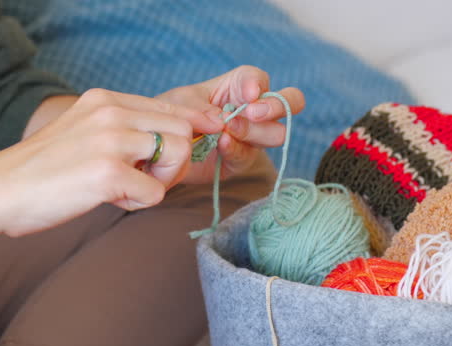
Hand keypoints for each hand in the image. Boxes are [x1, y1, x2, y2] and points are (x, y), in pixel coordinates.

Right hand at [0, 88, 221, 236]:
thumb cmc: (38, 172)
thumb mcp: (81, 132)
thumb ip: (119, 129)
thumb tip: (170, 141)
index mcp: (104, 99)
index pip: (170, 105)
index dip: (194, 126)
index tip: (207, 138)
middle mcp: (111, 112)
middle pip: (183, 128)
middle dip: (174, 161)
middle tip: (145, 180)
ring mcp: (110, 141)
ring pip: (178, 155)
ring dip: (159, 181)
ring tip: (123, 189)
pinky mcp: (108, 173)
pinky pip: (155, 193)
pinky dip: (137, 203)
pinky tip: (107, 200)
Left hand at [156, 66, 304, 182]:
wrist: (161, 145)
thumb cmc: (173, 115)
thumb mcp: (181, 102)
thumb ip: (202, 108)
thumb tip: (224, 121)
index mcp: (239, 87)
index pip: (260, 79)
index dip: (258, 84)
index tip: (248, 94)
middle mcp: (252, 110)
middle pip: (290, 103)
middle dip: (276, 107)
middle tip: (252, 112)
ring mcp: (251, 136)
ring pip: (276, 134)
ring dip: (253, 131)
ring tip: (227, 131)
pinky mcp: (241, 160)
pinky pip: (248, 156)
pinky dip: (236, 149)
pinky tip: (222, 145)